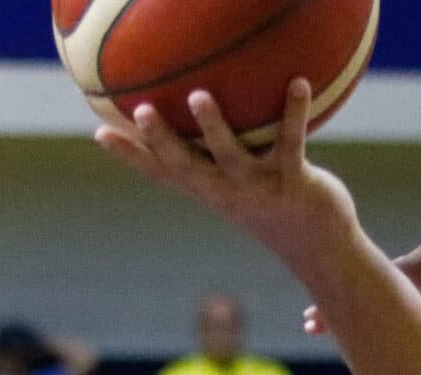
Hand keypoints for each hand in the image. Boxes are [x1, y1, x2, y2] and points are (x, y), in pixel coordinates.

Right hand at [91, 82, 358, 269]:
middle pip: (187, 166)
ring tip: (200, 97)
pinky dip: (294, 112)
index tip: (100, 132)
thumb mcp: (236, 183)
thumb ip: (211, 156)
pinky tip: (298, 83)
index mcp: (208, 189)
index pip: (162, 173)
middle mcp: (227, 191)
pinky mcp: (294, 180)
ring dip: (215, 128)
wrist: (320, 244)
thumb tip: (193, 110)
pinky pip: (292, 141)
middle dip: (162, 140)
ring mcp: (259, 187)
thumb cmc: (272, 204)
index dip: (132, 155)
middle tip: (141, 111)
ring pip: (231, 156)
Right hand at [306, 239, 420, 341]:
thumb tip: (397, 319)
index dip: (343, 302)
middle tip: (313, 323)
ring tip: (338, 319)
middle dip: (347, 298)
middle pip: (378, 278)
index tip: (314, 321)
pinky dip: (391, 295)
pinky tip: (379, 310)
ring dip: (368, 298)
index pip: (374, 282)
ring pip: (394, 281)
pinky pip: (411, 282)